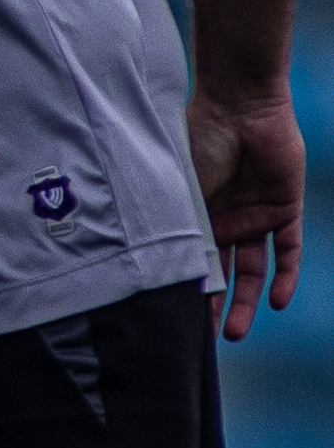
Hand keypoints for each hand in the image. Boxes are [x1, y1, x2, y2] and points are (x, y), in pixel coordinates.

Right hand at [193, 80, 303, 332]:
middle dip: (216, 307)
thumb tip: (160, 272)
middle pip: (220, 272)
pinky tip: (276, 302)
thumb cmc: (199, 140)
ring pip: (251, 268)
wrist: (240, 106)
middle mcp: (224, 219)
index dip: (185, 289)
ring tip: (236, 333)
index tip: (173, 321)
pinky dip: (284, 276)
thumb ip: (178, 225)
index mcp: (192, 213)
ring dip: (245, 300)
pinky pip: (287, 250)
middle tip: (207, 341)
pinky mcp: (285, 209)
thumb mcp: (180, 190)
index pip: (190, 259)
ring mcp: (255, 215)